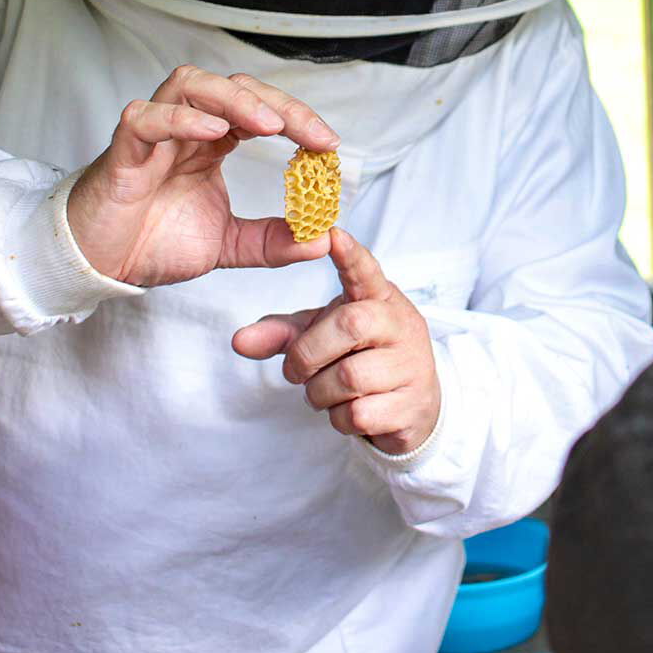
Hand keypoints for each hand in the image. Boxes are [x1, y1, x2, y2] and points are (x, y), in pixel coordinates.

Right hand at [68, 65, 339, 287]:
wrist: (99, 266)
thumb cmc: (153, 242)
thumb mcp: (229, 246)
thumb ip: (273, 242)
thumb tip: (321, 239)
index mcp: (211, 142)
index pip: (260, 110)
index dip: (297, 119)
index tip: (330, 146)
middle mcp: (185, 128)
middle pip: (234, 87)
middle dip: (279, 104)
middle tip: (312, 135)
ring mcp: (153, 134)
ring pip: (190, 85)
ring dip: (234, 99)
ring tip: (268, 125)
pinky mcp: (122, 152)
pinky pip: (145, 117)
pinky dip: (178, 118)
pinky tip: (212, 131)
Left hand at [231, 229, 441, 455]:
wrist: (413, 405)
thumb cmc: (362, 358)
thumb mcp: (323, 337)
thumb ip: (284, 333)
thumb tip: (239, 340)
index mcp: (379, 299)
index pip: (366, 270)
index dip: (350, 254)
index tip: (332, 234)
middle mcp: (400, 325)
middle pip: (349, 324)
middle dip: (308, 353)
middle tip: (296, 370)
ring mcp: (411, 365)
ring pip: (349, 377)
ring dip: (320, 392)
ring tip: (324, 392)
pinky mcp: (412, 405)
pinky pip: (359, 414)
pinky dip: (339, 418)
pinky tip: (347, 410)